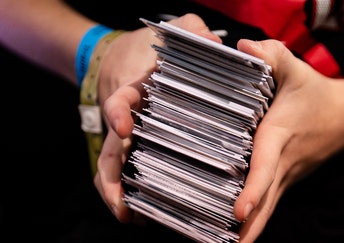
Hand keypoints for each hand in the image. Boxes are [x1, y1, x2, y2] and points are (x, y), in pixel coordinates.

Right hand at [93, 13, 221, 222]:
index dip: (119, 114)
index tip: (123, 128)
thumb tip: (211, 42)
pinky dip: (130, 190)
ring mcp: (129, 134)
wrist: (128, 55)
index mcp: (135, 89)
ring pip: (114, 166)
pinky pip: (128, 169)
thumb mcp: (177, 30)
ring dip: (118, 193)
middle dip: (112, 179)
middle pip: (111, 150)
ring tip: (130, 218)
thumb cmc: (154, 47)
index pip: (120, 100)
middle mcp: (128, 116)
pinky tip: (142, 210)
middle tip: (122, 207)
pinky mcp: (137, 145)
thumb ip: (192, 30)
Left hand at [233, 39, 343, 241]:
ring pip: (269, 208)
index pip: (265, 165)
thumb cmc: (316, 94)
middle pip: (267, 202)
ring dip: (252, 231)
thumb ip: (272, 55)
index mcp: (281, 136)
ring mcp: (287, 176)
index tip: (239, 212)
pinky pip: (271, 203)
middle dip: (250, 229)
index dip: (254, 189)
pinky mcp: (287, 179)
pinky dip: (257, 220)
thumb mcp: (296, 70)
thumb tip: (243, 48)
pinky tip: (237, 232)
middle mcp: (284, 163)